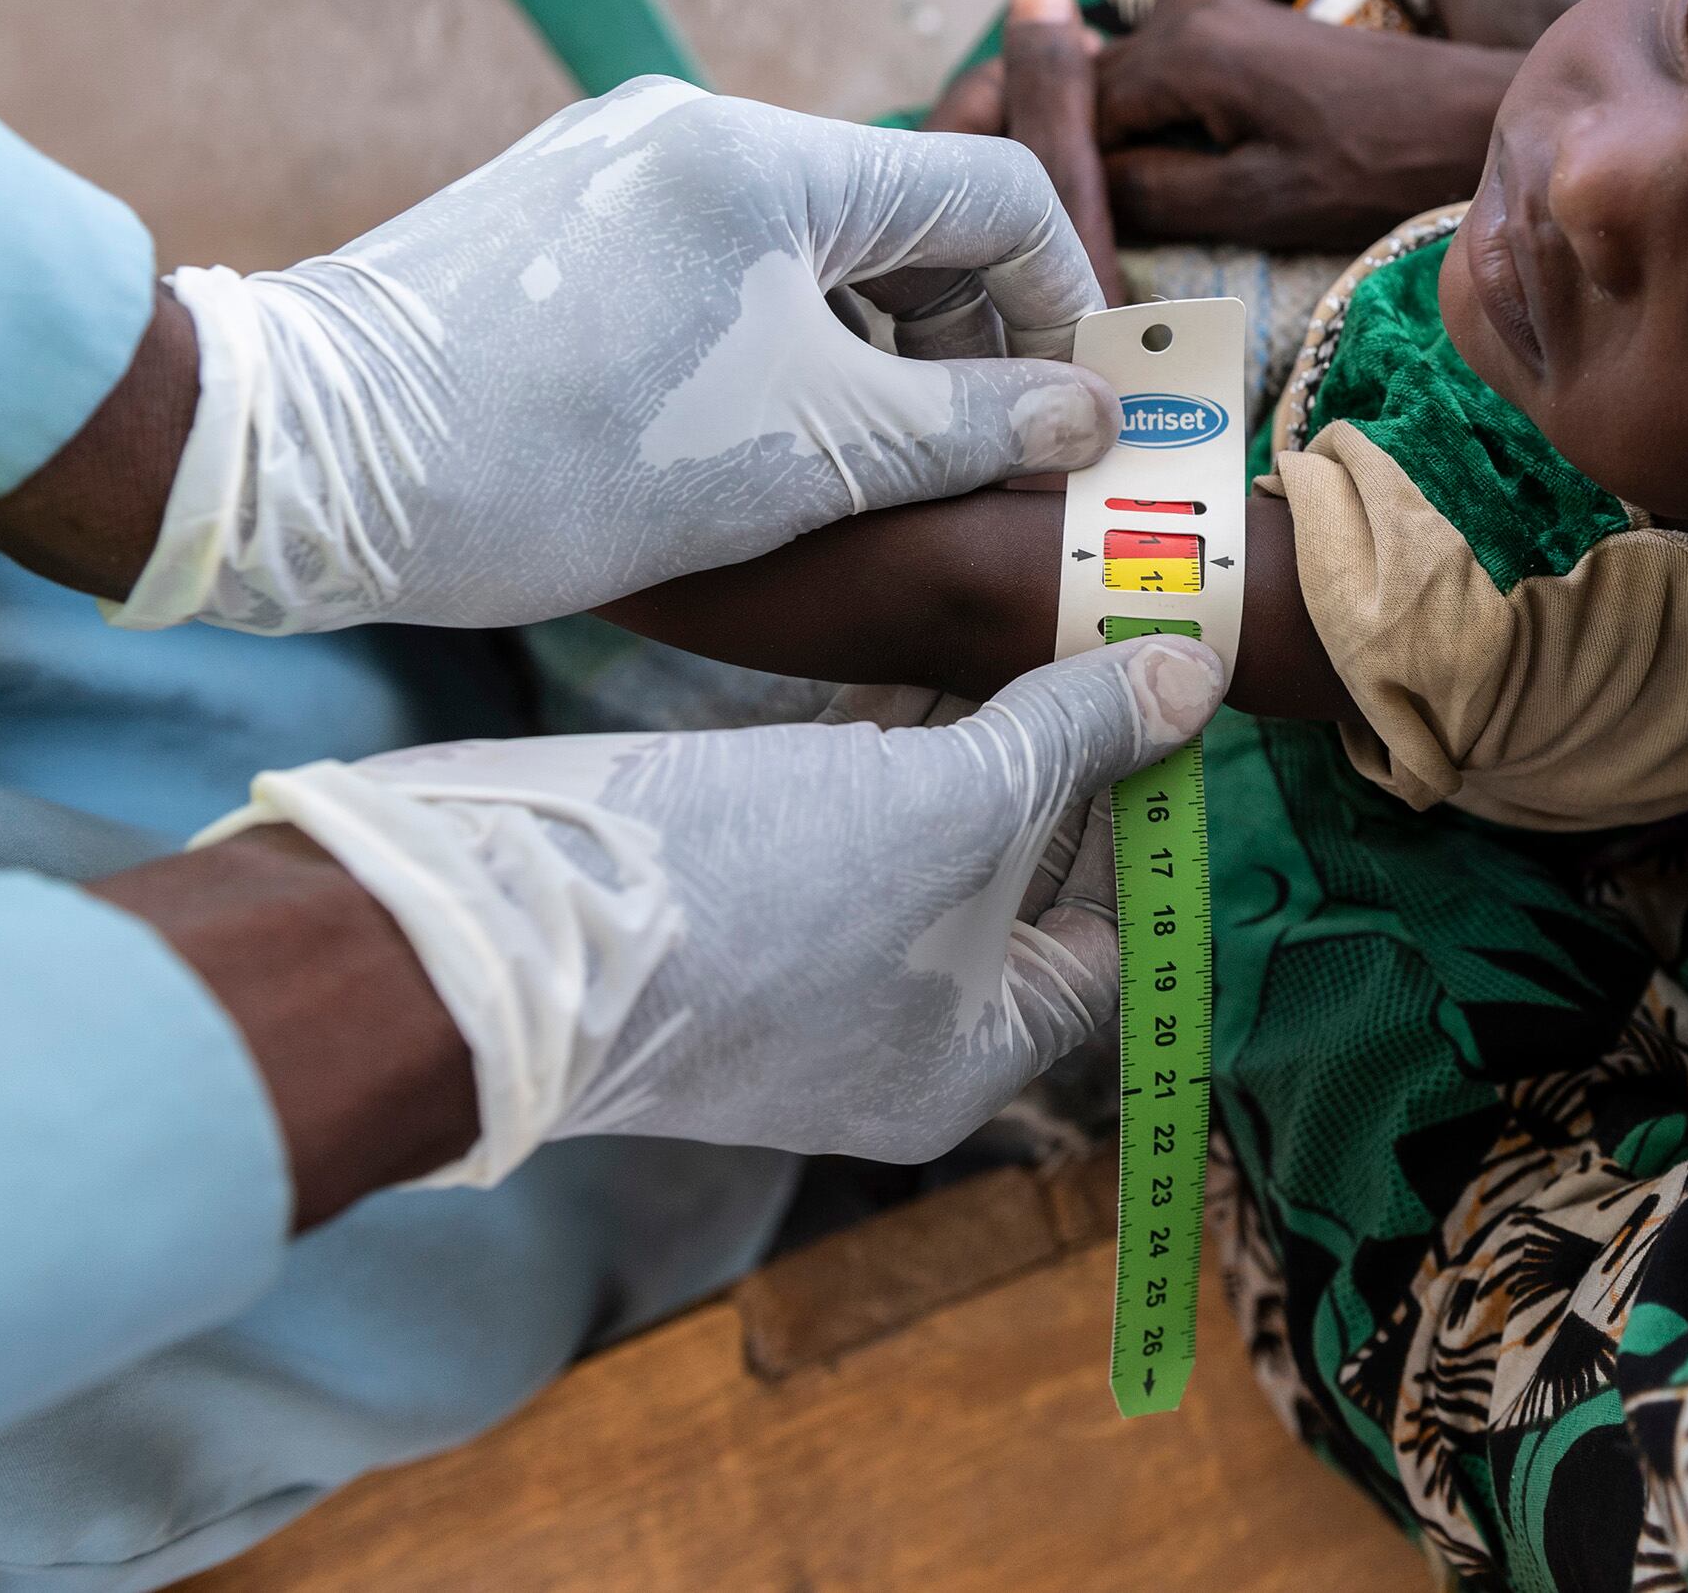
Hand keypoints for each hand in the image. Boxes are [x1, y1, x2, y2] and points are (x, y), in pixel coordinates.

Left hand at [111, 81, 1115, 631]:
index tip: (1074, 405)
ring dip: (872, 338)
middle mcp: (694, 125)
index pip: (992, 194)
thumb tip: (1087, 414)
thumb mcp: (802, 457)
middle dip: (965, 327)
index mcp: (767, 158)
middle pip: (902, 207)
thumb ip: (968, 427)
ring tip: (867, 453)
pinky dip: (778, 330)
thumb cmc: (554, 463)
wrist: (297, 464)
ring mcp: (616, 157)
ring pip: (809, 237)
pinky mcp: (556, 208)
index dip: (1062, 304)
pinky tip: (753, 424)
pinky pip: (719, 253)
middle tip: (978, 445)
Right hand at [199, 634, 1226, 1174]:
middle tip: (1098, 638)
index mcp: (966, 1062)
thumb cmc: (756, 890)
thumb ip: (1076, 735)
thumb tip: (1190, 677)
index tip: (1163, 708)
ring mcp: (794, 988)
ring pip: (918, 853)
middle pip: (1014, 893)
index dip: (1140, 825)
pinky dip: (868, 758)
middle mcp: (887, 1044)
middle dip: (1053, 770)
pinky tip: (889, 662)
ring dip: (960, 749)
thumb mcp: (955, 799)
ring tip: (1007, 625)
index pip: (1105, 946)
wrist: (497, 919)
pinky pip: (829, 836)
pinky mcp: (718, 919)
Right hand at [1094, 0, 1517, 248]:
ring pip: (1137, 92)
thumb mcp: (1256, 201)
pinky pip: (1180, 88)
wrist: (1477, 121)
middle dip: (1088, 157)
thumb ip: (1156, 192)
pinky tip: (1185, 185)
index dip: (1061, 175)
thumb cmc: (1378, 170)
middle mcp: (1196, 19)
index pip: (1072, 110)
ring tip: (1136, 219)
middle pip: (1097, 93)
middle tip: (1096, 236)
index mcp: (1185, 51)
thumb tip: (1079, 192)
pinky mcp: (1260, 44)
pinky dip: (1169, 134)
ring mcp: (1230, 25)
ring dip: (1130, 149)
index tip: (1067, 237)